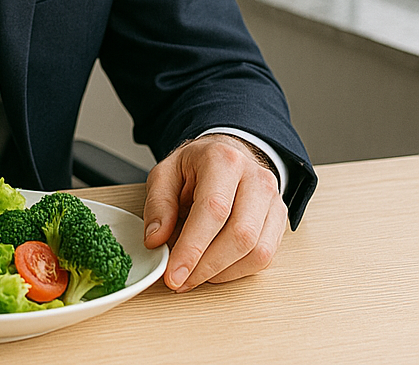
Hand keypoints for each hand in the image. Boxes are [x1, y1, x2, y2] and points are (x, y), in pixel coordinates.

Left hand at [141, 133, 286, 291]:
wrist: (228, 154)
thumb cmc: (196, 165)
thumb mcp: (166, 173)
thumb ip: (158, 204)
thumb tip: (155, 240)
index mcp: (223, 160)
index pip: (213, 210)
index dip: (193, 247)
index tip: (174, 273)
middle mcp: (256, 179)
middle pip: (240, 235)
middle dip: (206, 266)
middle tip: (180, 280)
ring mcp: (273, 201)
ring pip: (257, 252)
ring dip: (222, 273)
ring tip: (194, 275)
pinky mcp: (280, 221)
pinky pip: (265, 257)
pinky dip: (237, 271)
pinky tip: (214, 270)